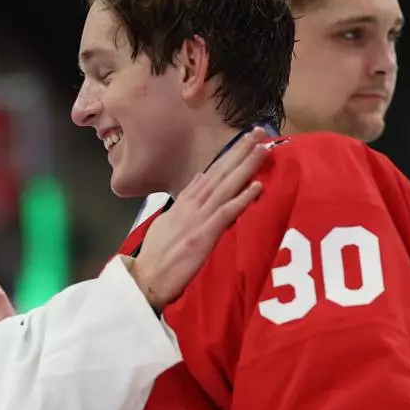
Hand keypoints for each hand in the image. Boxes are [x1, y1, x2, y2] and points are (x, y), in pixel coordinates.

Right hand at [129, 127, 270, 310]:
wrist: (145, 278)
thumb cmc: (156, 256)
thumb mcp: (167, 221)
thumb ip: (184, 201)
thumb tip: (198, 180)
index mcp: (184, 202)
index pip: (210, 173)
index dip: (228, 156)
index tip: (244, 140)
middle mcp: (192, 205)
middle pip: (220, 173)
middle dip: (240, 151)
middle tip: (259, 131)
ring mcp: (198, 219)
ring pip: (226, 187)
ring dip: (246, 167)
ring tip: (264, 149)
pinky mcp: (203, 235)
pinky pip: (226, 213)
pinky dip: (241, 199)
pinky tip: (257, 186)